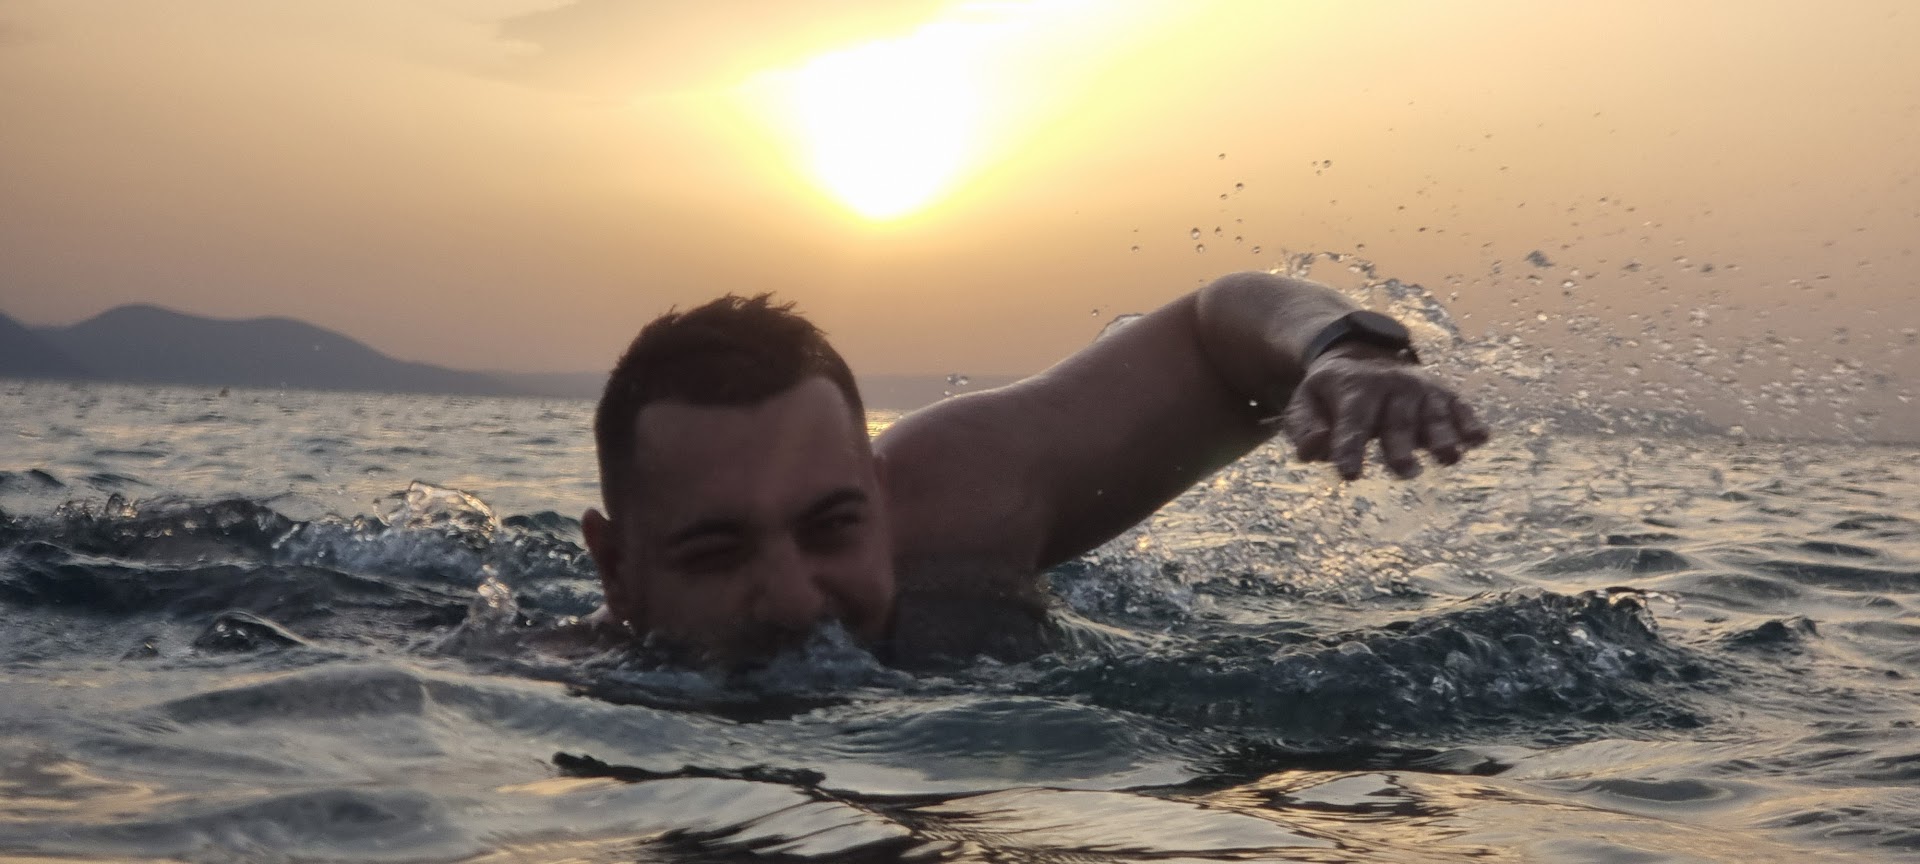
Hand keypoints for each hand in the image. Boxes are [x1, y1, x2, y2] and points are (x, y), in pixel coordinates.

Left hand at [1279, 343, 1489, 479]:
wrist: (1360, 355)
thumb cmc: (1329, 395)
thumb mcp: (1304, 405)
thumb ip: (1304, 430)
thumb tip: (1313, 451)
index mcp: (1353, 388)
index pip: (1351, 422)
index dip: (1349, 447)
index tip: (1349, 473)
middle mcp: (1390, 385)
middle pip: (1396, 421)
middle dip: (1401, 446)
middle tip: (1405, 471)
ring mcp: (1420, 388)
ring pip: (1432, 414)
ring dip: (1442, 436)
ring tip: (1450, 458)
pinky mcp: (1443, 392)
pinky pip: (1458, 406)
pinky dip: (1469, 422)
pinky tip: (1480, 439)